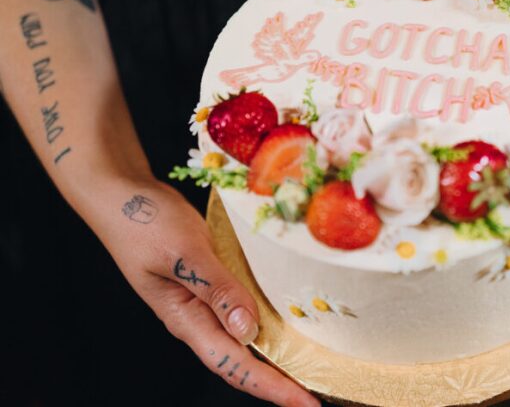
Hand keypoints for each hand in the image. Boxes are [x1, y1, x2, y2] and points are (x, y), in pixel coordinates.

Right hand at [94, 179, 318, 406]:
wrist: (121, 195)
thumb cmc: (144, 222)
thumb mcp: (184, 254)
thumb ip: (216, 290)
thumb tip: (248, 330)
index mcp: (185, 318)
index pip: (234, 365)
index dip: (271, 388)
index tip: (305, 403)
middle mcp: (196, 316)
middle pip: (241, 361)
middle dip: (279, 381)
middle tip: (316, 397)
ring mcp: (202, 300)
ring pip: (243, 338)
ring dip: (274, 354)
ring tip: (310, 366)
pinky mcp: (210, 281)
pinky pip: (241, 309)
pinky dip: (265, 320)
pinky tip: (287, 319)